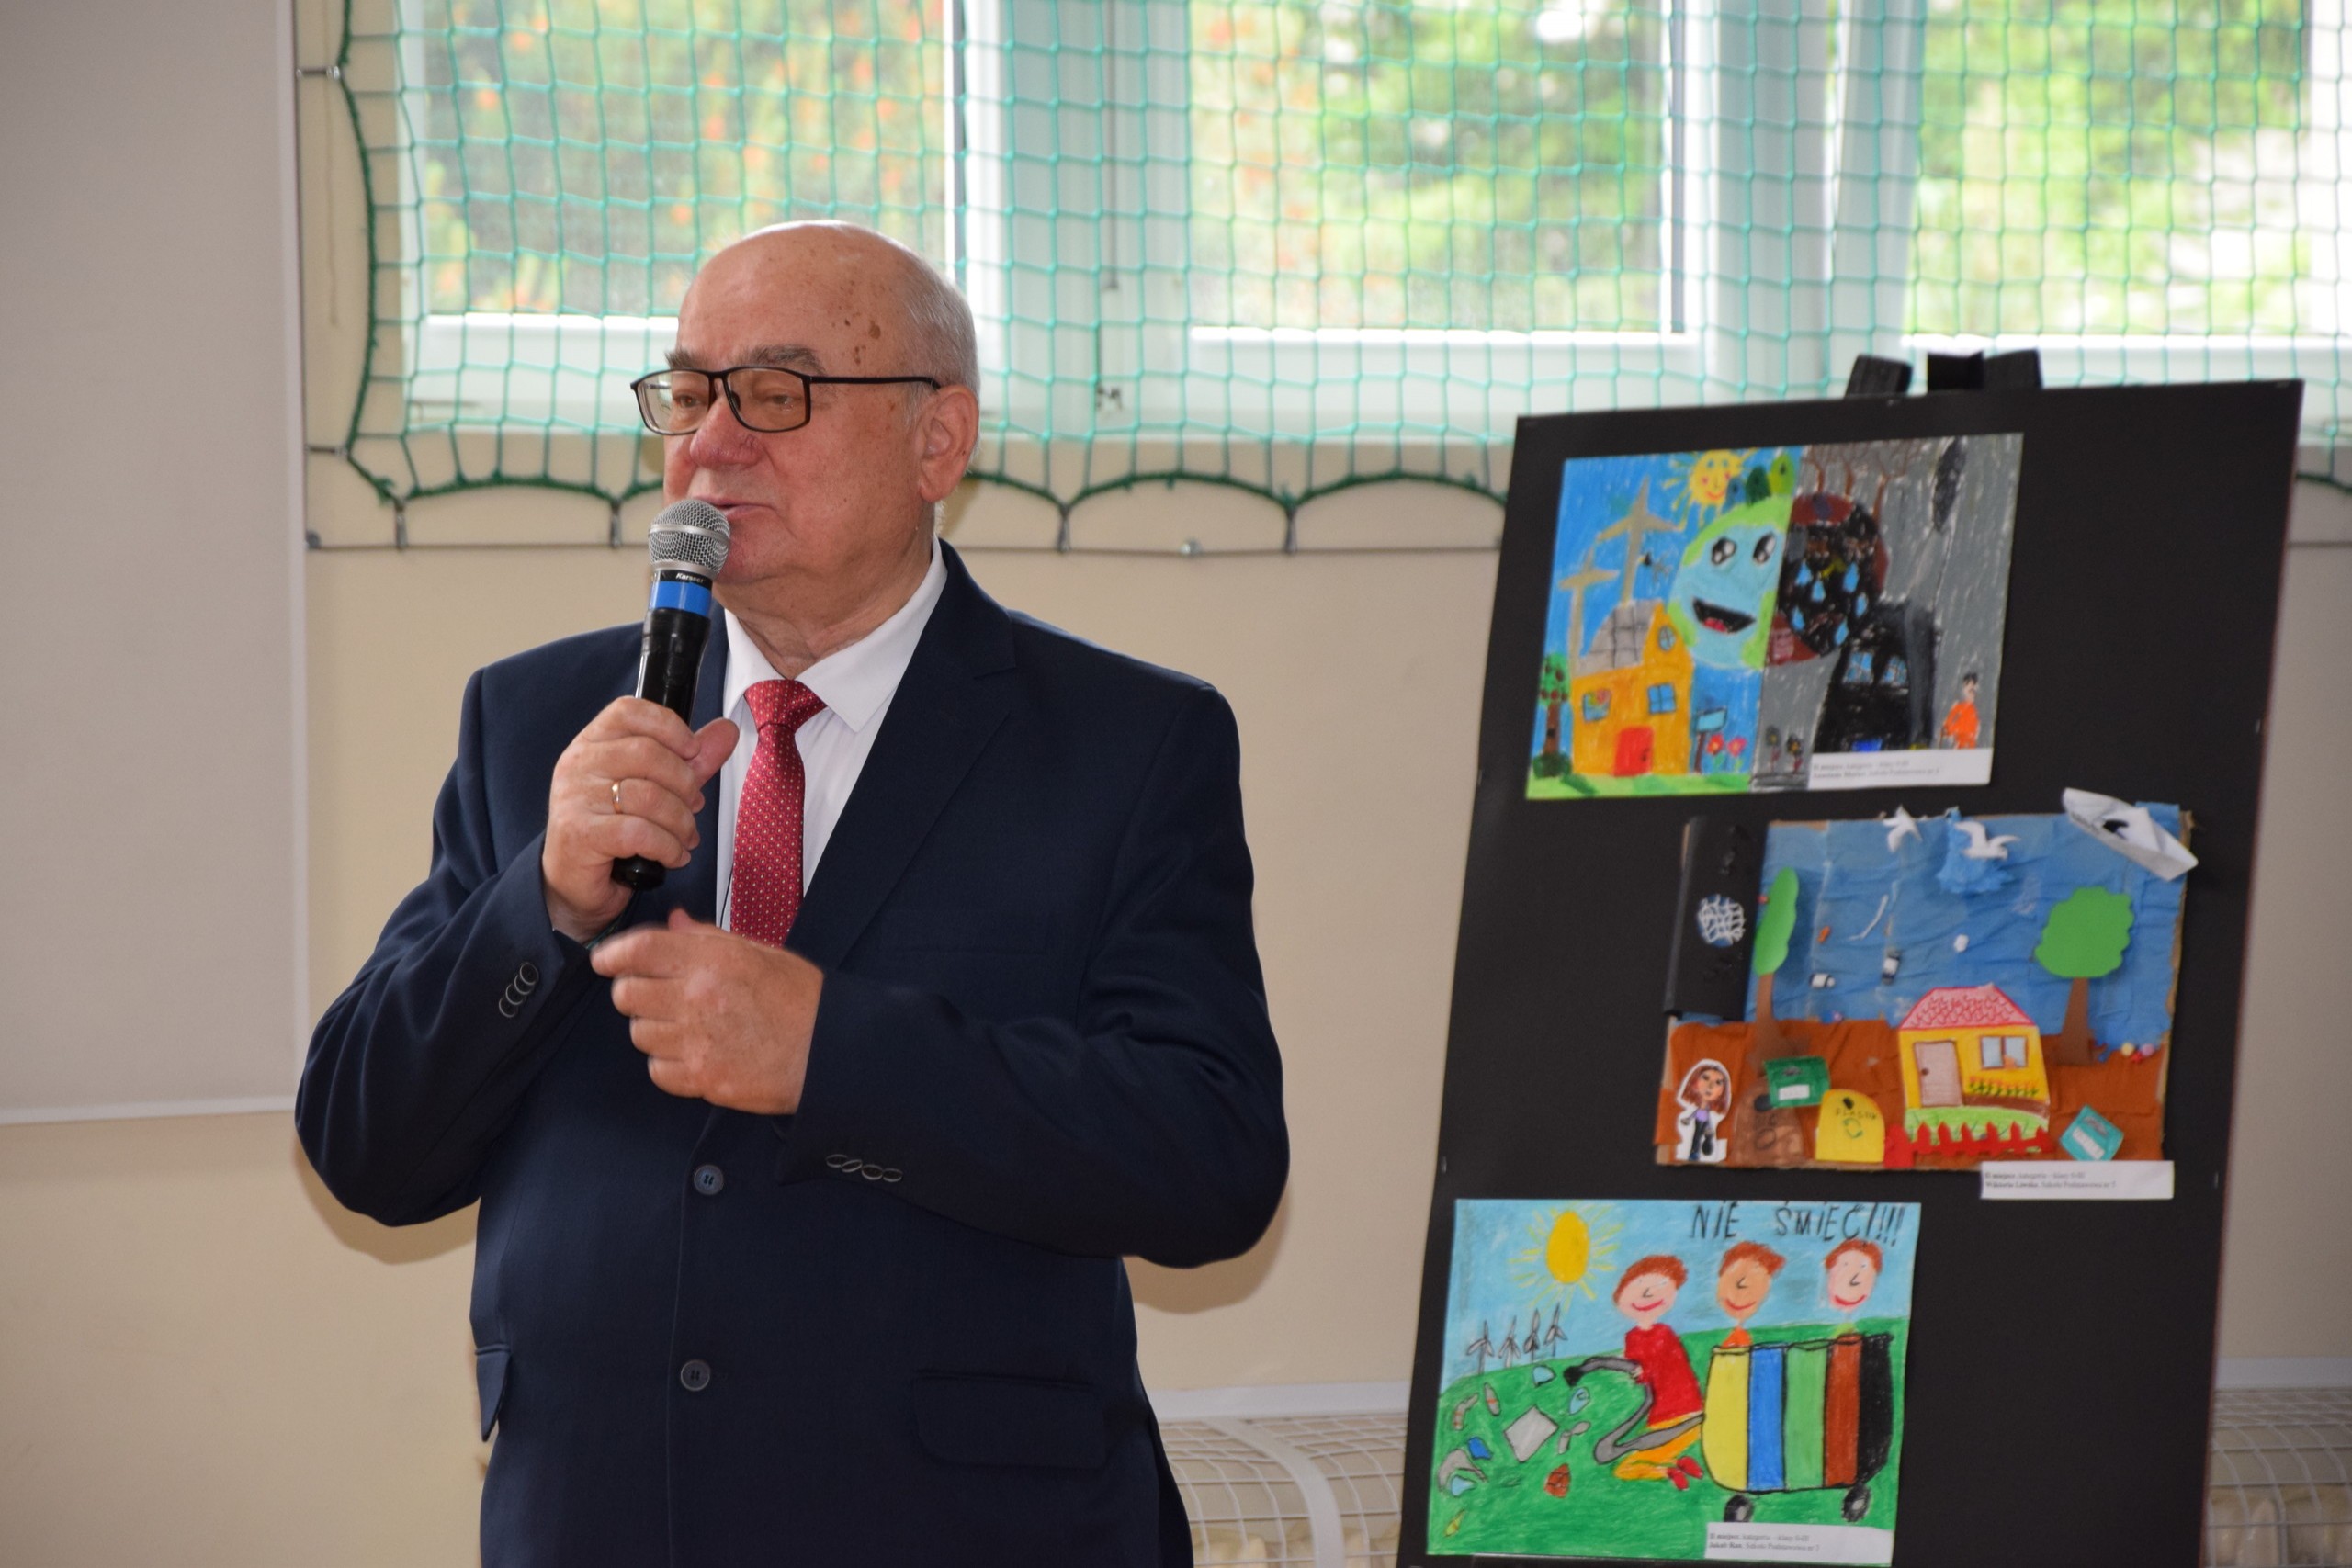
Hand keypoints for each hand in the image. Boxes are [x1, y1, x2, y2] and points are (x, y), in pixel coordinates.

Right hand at [542, 699, 737, 941]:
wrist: (575, 882)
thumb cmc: (613, 830)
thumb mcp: (656, 788)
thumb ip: (690, 760)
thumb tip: (726, 730)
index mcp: (593, 743)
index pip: (629, 711)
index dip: (669, 726)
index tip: (692, 750)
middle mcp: (579, 764)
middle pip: (647, 753)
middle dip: (685, 783)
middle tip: (694, 806)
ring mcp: (575, 798)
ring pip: (648, 796)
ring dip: (681, 821)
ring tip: (685, 836)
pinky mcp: (580, 833)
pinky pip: (639, 832)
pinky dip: (668, 847)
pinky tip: (673, 856)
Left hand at [590, 908, 822, 1113]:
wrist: (829, 1052)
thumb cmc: (801, 1001)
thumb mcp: (759, 953)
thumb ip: (709, 938)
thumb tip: (674, 924)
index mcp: (714, 960)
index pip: (639, 950)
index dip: (613, 955)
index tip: (605, 961)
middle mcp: (699, 997)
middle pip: (627, 994)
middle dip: (635, 993)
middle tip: (657, 996)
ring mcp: (697, 1040)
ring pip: (639, 1033)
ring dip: (654, 1030)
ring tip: (686, 1028)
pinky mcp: (701, 1078)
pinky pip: (657, 1070)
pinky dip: (668, 1064)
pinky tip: (694, 1053)